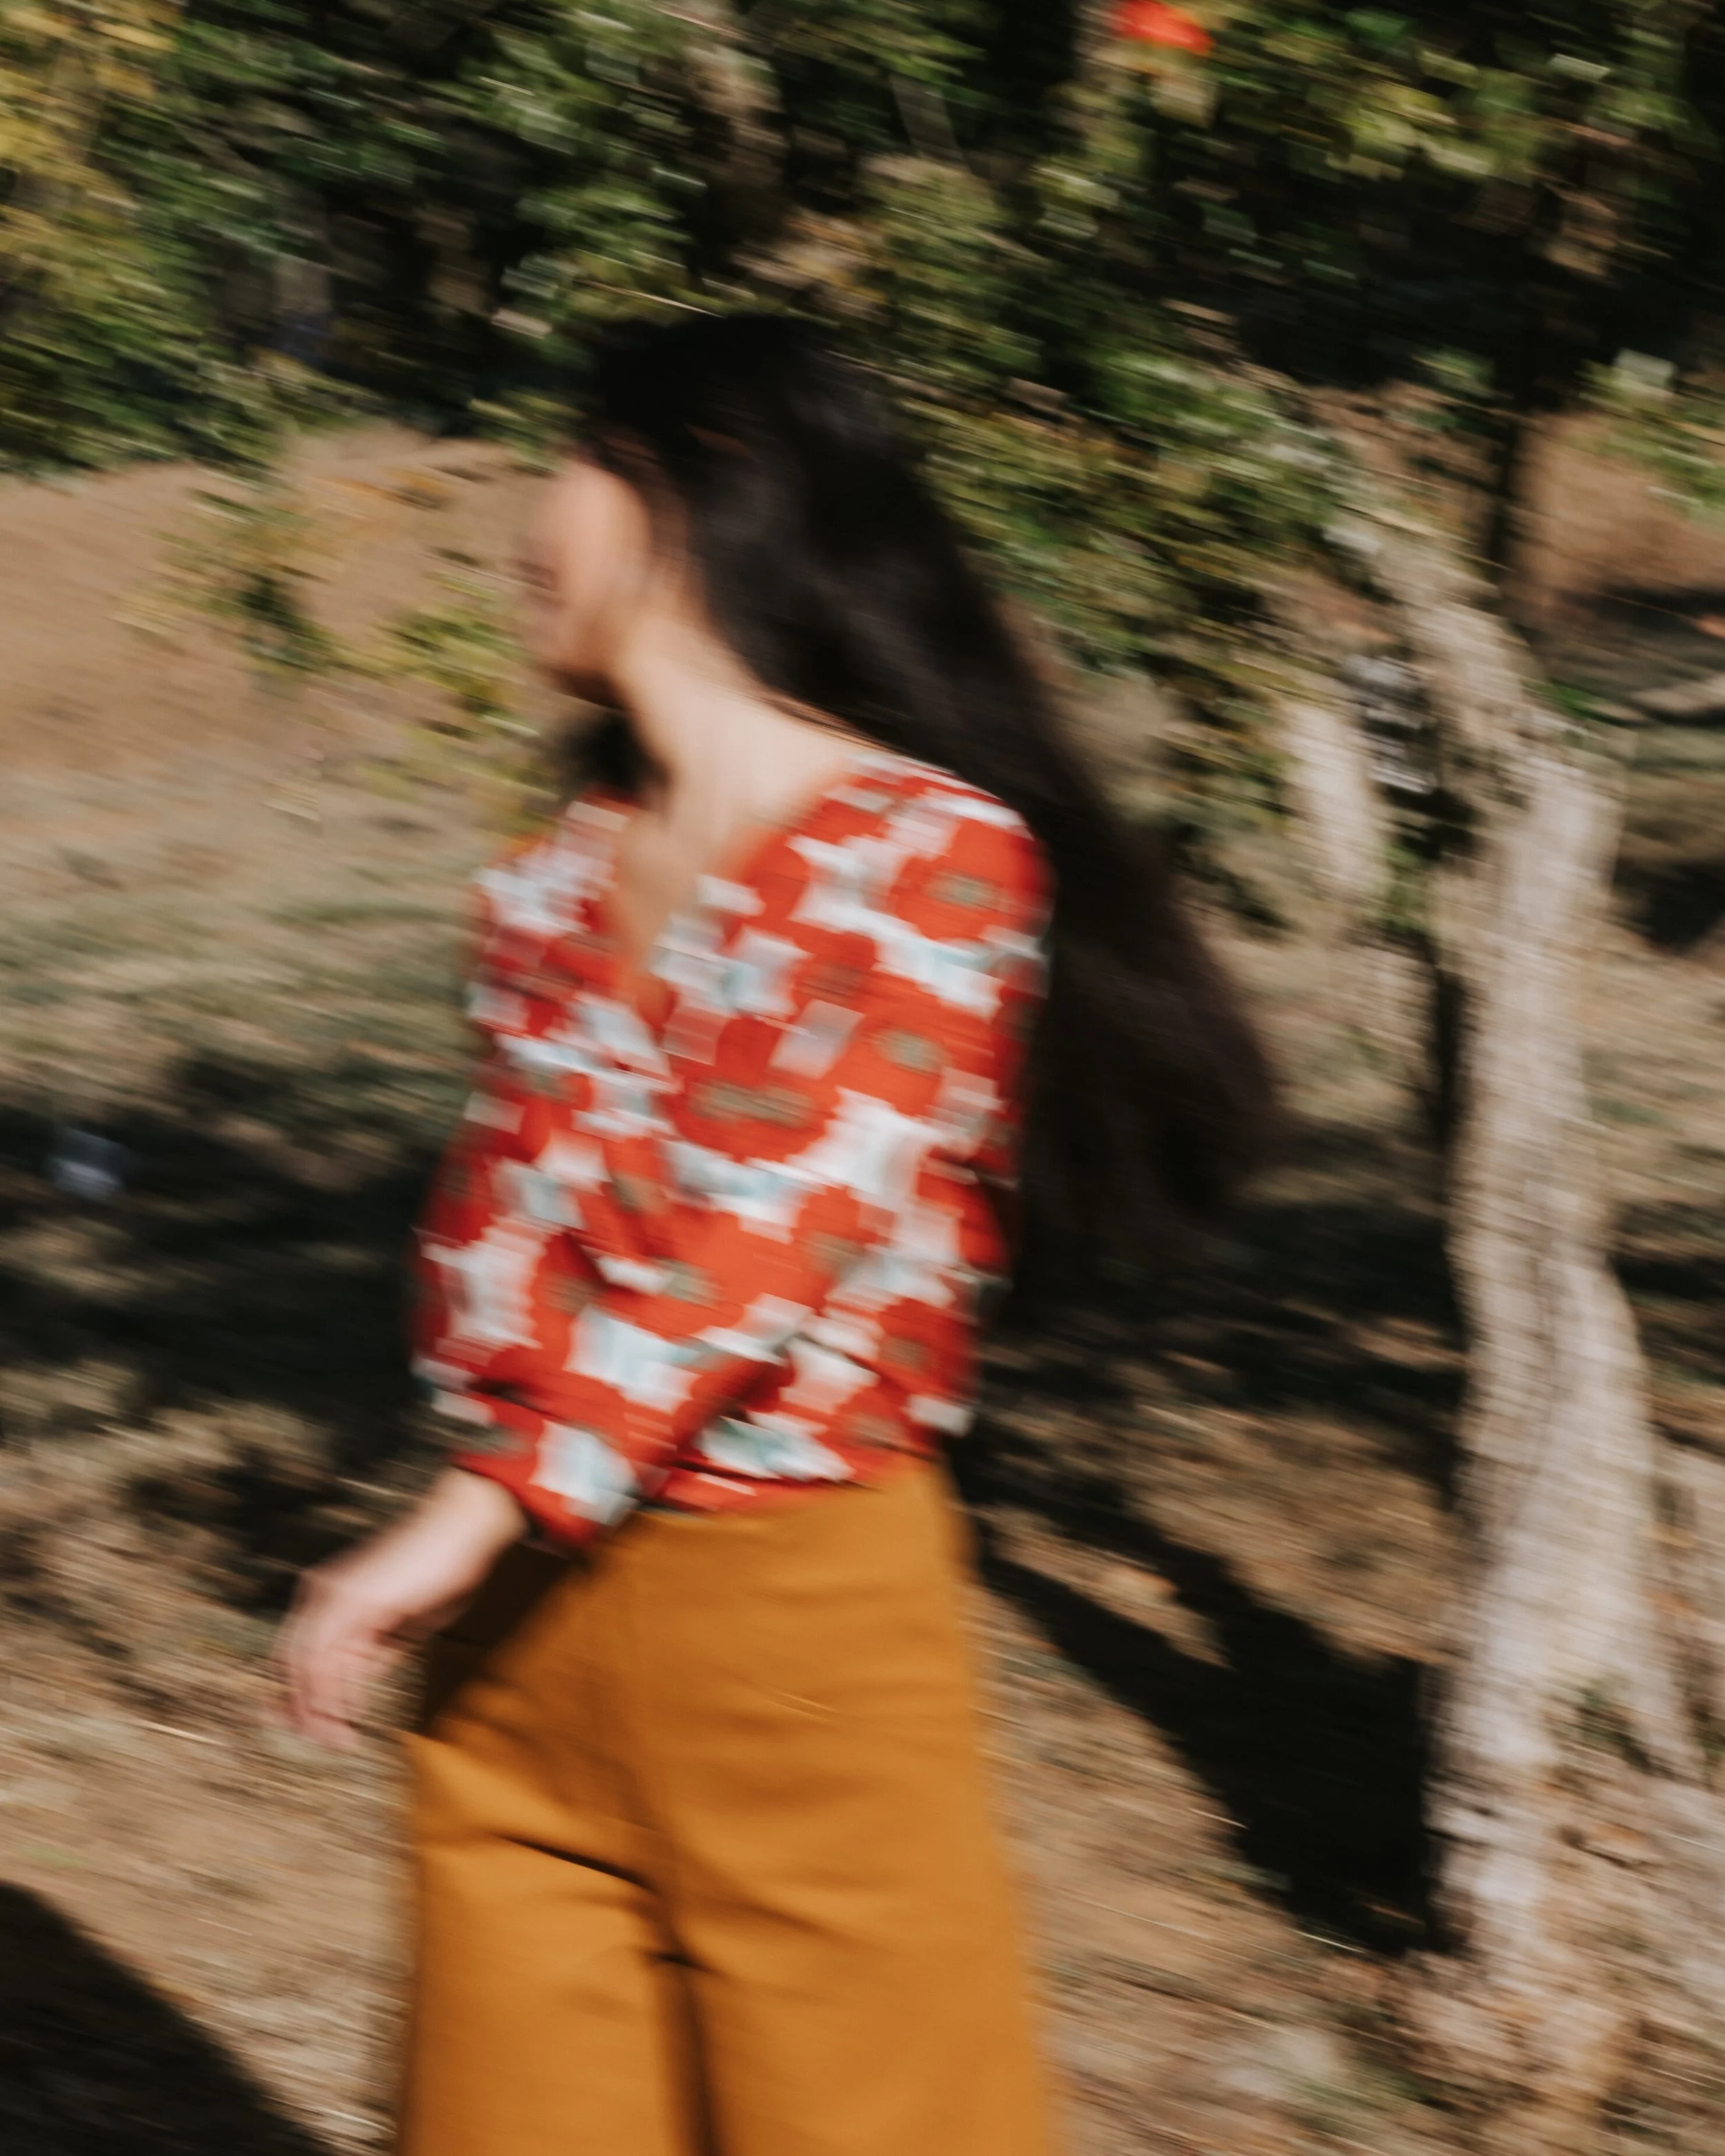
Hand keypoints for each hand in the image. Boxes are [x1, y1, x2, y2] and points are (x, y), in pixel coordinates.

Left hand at [277, 1469, 524, 1749]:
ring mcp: (333, 1596)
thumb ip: (373, 1648)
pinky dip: (334, 1697)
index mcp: (330, 1594)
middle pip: (290, 1663)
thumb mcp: (402, 1621)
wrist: (463, 1526)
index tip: (306, 1725)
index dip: (295, 1693)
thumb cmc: (442, 1568)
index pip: (296, 1652)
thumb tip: (352, 1682)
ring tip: (338, 1741)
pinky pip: (329, 1661)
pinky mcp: (353, 1603)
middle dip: (300, 1709)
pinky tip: (349, 1719)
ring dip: (318, 1711)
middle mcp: (322, 1593)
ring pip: (306, 1668)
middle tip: (321, 1742)